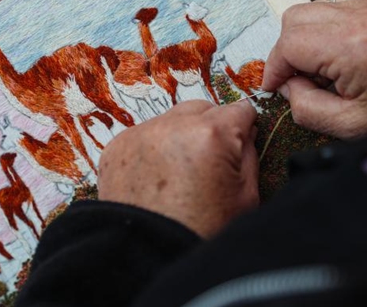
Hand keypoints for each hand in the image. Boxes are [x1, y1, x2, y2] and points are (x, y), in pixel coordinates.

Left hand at [98, 100, 258, 238]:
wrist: (147, 256)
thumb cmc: (201, 231)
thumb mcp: (246, 197)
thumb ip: (249, 153)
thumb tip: (245, 129)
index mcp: (211, 134)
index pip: (239, 109)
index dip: (243, 128)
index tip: (239, 144)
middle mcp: (172, 125)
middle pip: (203, 109)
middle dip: (211, 128)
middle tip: (209, 164)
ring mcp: (141, 133)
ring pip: (172, 120)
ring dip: (180, 137)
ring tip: (180, 175)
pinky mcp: (117, 145)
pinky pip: (144, 135)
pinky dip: (153, 150)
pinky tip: (156, 180)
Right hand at [263, 0, 366, 138]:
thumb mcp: (350, 125)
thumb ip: (305, 107)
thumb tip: (287, 86)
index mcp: (353, 47)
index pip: (288, 44)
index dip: (274, 67)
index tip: (274, 85)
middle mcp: (361, 16)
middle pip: (294, 19)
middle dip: (287, 49)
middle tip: (299, 76)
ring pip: (312, 7)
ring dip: (307, 36)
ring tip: (324, 65)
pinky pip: (336, 5)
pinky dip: (328, 26)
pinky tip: (342, 52)